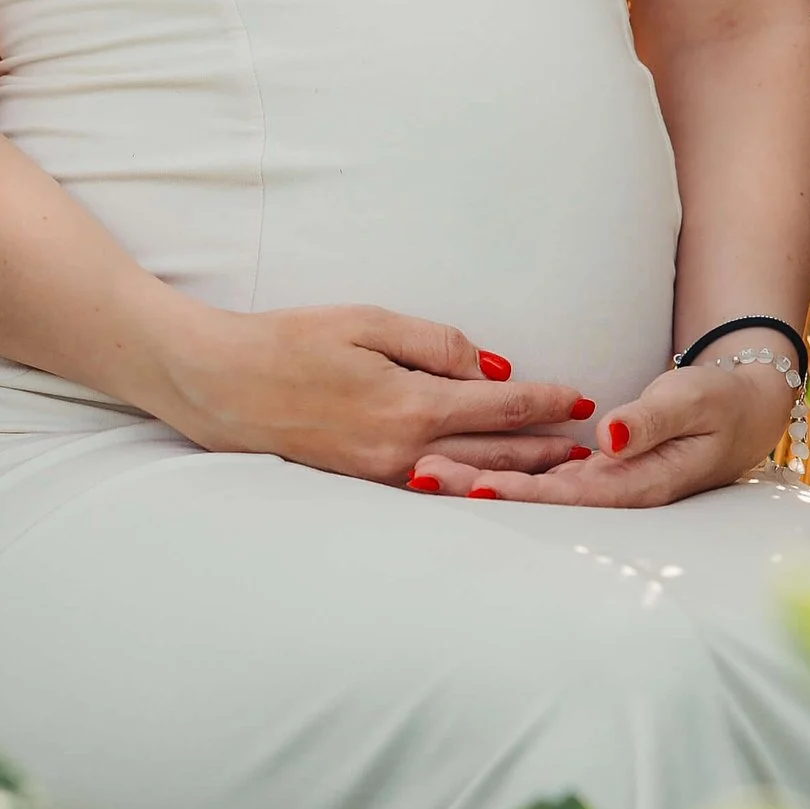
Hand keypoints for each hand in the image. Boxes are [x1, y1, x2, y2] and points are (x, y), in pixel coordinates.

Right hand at [155, 301, 595, 485]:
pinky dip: (471, 482)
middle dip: (546, 449)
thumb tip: (492, 366)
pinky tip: (489, 482)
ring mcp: (384, 475)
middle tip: (590, 447)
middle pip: (495, 452)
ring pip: (468, 476)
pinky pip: (433, 486)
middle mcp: (405, 451)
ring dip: (516, 472)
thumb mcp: (366, 322)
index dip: (546, 401)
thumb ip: (436, 344)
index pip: (500, 405)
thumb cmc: (289, 342)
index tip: (582, 399)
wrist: (219, 385)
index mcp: (411, 406)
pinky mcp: (364, 482)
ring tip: (557, 471)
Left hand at [417, 355, 793, 506]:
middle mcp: (613, 490)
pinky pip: (542, 475)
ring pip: (532, 488)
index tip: (471, 487)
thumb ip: (651, 420)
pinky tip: (460, 471)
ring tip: (422, 475)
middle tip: (421, 477)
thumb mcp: (692, 401)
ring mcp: (602, 482)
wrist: (743, 409)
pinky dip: (500, 472)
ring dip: (478, 481)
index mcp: (637, 483)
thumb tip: (608, 437)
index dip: (517, 492)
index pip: (565, 493)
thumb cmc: (718, 402)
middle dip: (477, 488)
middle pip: (537, 499)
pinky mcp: (596, 468)